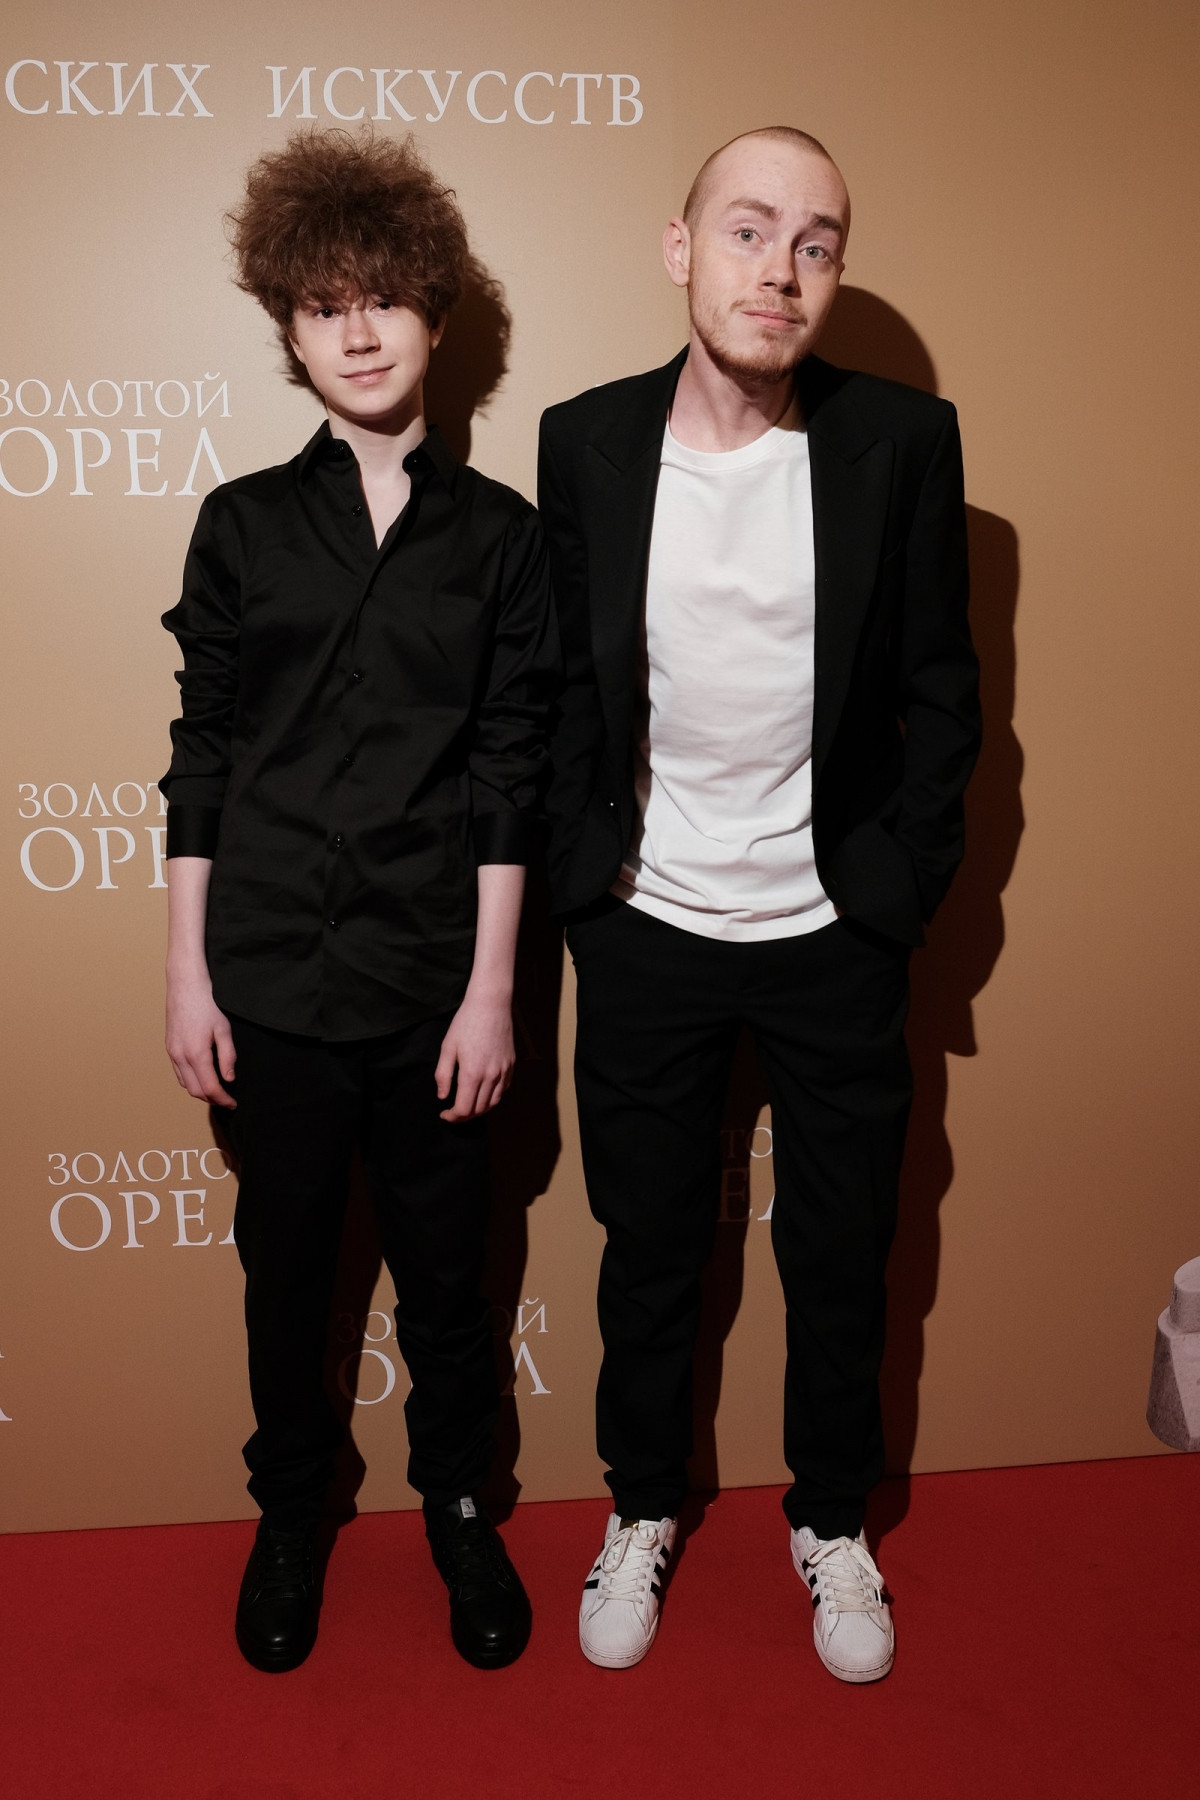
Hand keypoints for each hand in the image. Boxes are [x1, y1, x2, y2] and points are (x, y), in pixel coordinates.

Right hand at [166, 967, 236, 1108]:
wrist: (186, 986)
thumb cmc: (207, 1004)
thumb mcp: (224, 1030)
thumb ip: (227, 1057)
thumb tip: (229, 1079)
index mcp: (196, 1054)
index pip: (209, 1088)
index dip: (222, 1099)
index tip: (233, 1103)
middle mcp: (180, 1056)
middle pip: (195, 1090)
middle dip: (212, 1099)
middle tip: (227, 1100)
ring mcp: (172, 1052)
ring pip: (185, 1083)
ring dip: (200, 1091)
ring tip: (217, 1090)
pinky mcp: (169, 1047)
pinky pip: (179, 1073)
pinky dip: (191, 1080)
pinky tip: (202, 1076)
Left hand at [435, 989, 514, 1120]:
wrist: (491, 1005)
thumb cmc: (466, 1023)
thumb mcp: (448, 1047)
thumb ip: (443, 1075)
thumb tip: (442, 1096)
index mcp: (472, 1074)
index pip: (464, 1109)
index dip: (453, 1117)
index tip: (444, 1114)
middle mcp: (490, 1076)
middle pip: (479, 1110)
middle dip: (464, 1116)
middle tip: (453, 1112)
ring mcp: (503, 1071)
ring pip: (493, 1102)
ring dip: (479, 1109)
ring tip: (468, 1106)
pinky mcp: (510, 1065)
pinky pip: (503, 1089)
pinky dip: (492, 1097)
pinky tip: (483, 1092)